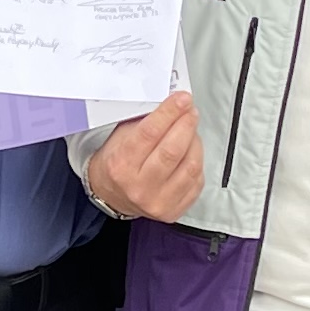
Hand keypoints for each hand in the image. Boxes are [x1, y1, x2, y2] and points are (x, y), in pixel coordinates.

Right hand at [86, 90, 206, 221]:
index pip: (150, 133)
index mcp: (121, 164)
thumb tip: (173, 105)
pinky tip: (191, 152)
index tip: (182, 99)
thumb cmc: (117, 163)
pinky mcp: (173, 211)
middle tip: (190, 111)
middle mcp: (139, 186)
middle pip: (172, 150)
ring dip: (195, 142)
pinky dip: (197, 162)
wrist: (111, 196)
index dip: (170, 112)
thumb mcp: (121, 137)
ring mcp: (157, 202)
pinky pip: (196, 181)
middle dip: (186, 124)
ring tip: (190, 131)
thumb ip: (146, 121)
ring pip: (190, 166)